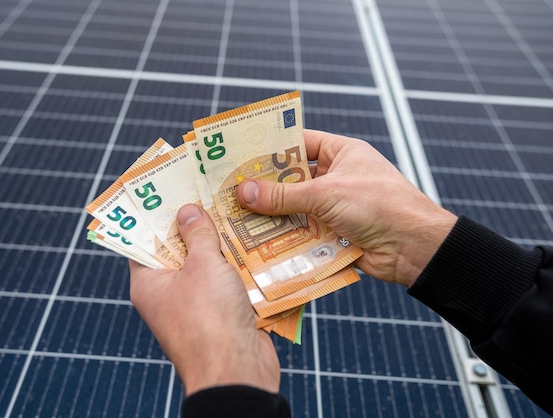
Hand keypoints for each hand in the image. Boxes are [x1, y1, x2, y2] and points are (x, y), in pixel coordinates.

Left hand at [129, 204, 279, 394]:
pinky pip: (227, 283)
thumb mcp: (202, 265)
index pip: (145, 240)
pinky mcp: (221, 314)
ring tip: (237, 210)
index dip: (158, 214)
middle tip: (211, 192)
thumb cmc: (210, 318)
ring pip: (207, 265)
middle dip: (197, 224)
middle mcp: (168, 294)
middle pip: (179, 250)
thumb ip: (198, 234)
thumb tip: (189, 211)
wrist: (238, 372)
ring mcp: (196, 306)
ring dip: (222, 244)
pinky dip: (239, 266)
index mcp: (149, 282)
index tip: (173, 189)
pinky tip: (255, 243)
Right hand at [236, 129, 457, 286]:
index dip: (272, 148)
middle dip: (266, 188)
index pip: (300, 142)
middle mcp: (337, 177)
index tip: (242, 155)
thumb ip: (284, 195)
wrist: (415, 248)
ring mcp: (335, 207)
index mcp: (342, 153)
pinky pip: (303, 233)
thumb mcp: (327, 194)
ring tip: (238, 219)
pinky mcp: (334, 234)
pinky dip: (285, 238)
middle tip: (232, 191)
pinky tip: (259, 243)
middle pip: (293, 180)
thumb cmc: (380, 205)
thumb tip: (244, 192)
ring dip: (272, 216)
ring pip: (295, 209)